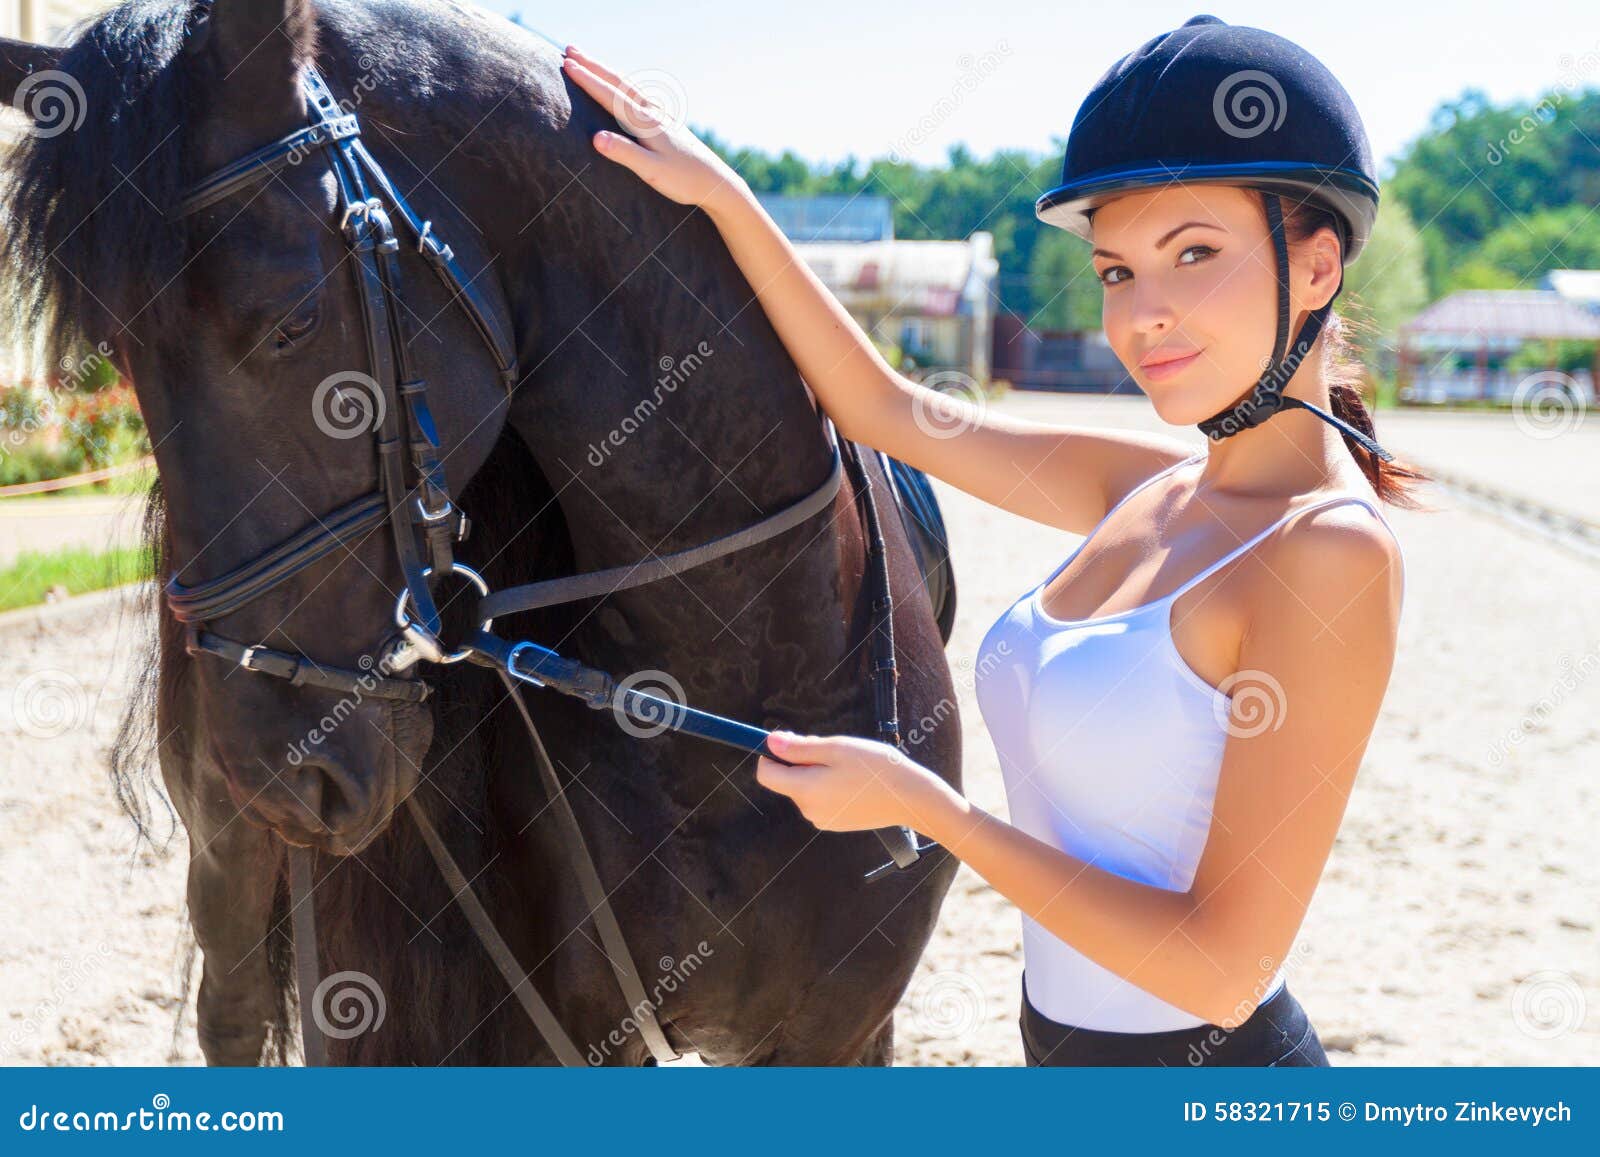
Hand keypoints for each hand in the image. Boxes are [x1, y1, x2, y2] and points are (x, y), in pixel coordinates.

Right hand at [561, 46, 749, 216]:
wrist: (715, 181)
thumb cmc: (684, 180)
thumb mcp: (652, 171)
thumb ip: (624, 153)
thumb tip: (595, 138)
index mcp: (645, 122)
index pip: (610, 95)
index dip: (587, 80)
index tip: (567, 63)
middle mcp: (652, 113)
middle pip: (618, 82)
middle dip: (593, 66)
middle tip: (570, 50)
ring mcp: (660, 116)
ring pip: (629, 85)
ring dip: (607, 71)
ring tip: (590, 62)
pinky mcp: (666, 123)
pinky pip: (638, 94)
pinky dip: (623, 84)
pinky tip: (623, 86)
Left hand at [755, 731, 952, 833]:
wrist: (909, 797)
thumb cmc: (875, 768)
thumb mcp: (835, 748)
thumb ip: (799, 748)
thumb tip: (770, 743)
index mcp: (804, 790)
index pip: (766, 774)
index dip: (771, 755)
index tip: (791, 742)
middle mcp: (808, 809)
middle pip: (787, 781)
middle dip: (801, 763)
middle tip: (833, 753)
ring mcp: (822, 819)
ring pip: (805, 789)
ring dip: (817, 774)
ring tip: (848, 768)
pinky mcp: (835, 823)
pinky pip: (820, 800)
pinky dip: (829, 787)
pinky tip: (854, 781)